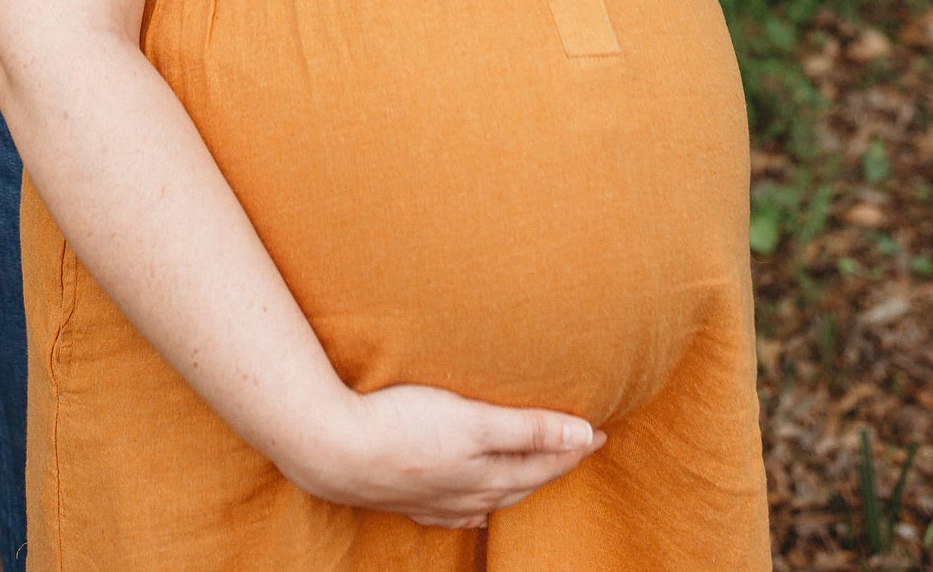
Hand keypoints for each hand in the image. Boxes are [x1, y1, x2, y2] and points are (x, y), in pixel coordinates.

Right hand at [292, 382, 602, 528]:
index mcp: (487, 471)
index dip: (572, 445)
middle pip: (522, 480)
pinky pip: (456, 511)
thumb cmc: (402, 424)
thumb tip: (582, 434)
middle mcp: (467, 492)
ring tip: (534, 472)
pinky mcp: (409, 499)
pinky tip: (475, 507)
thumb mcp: (472, 420)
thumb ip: (527, 427)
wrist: (334, 451)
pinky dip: (476, 507)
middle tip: (577, 447)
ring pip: (492, 496)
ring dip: (518, 483)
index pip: (543, 460)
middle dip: (553, 464)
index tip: (598, 431)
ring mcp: (437, 500)